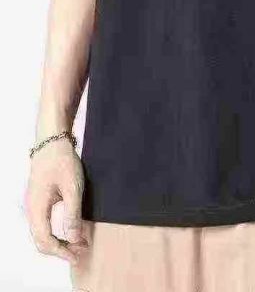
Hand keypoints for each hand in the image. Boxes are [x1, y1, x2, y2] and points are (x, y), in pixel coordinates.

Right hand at [23, 138, 87, 264]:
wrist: (52, 141)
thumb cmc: (62, 161)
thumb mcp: (72, 187)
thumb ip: (73, 214)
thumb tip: (74, 239)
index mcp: (37, 209)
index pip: (45, 241)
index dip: (61, 252)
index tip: (77, 255)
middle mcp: (32, 209)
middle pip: (41, 240)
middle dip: (60, 249)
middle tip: (80, 251)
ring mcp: (34, 204)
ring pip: (42, 232)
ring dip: (59, 240)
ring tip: (78, 242)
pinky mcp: (39, 199)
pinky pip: (44, 222)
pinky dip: (56, 230)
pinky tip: (71, 228)